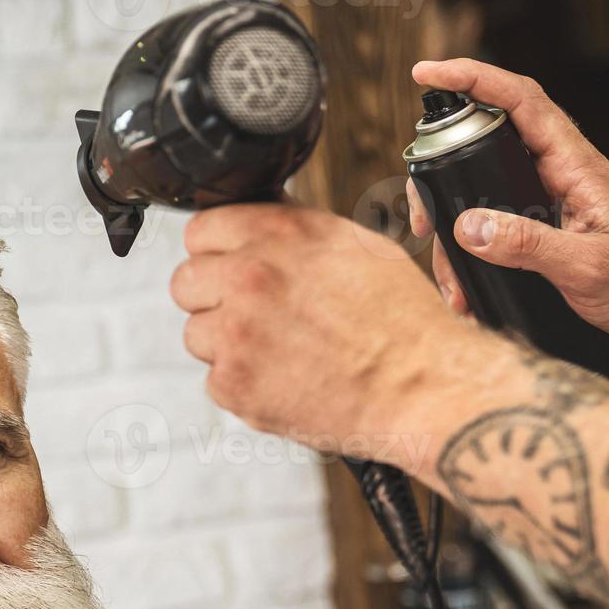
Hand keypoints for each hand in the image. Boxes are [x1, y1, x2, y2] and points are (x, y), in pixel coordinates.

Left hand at [171, 203, 479, 467]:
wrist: (423, 388)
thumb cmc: (401, 322)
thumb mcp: (354, 246)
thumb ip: (293, 231)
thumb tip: (255, 220)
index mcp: (280, 234)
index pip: (201, 229)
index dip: (217, 251)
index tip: (228, 266)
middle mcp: (251, 276)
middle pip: (185, 281)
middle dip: (212, 298)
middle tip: (251, 315)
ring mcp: (236, 332)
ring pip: (195, 333)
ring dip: (225, 344)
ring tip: (279, 351)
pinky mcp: (234, 383)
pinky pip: (214, 379)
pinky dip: (243, 384)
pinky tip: (285, 379)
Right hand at [407, 59, 608, 369]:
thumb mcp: (589, 268)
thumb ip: (529, 245)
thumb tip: (468, 226)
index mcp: (575, 166)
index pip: (520, 101)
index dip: (474, 78)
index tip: (429, 73)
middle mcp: (555, 176)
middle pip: (481, 148)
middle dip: (439, 180)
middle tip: (420, 221)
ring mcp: (543, 203)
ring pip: (476, 198)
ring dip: (452, 238)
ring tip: (450, 282)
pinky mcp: (536, 231)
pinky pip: (486, 231)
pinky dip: (467, 259)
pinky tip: (466, 290)